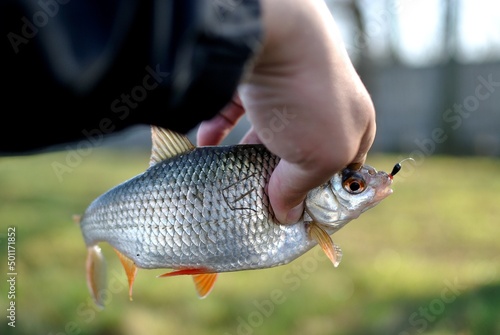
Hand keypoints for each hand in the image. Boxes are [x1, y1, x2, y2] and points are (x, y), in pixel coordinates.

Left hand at [197, 0, 375, 223]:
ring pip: (268, 128)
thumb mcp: (317, 156)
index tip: (300, 210)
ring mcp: (289, 86)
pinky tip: (206, 142)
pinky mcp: (256, 74)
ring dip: (249, 151)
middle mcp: (325, 101)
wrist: (272, 33)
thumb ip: (300, 188)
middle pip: (303, 148)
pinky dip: (223, 126)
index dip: (325, 189)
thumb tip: (286, 215)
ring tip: (231, 175)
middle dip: (281, 173)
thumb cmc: (309, 100)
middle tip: (261, 196)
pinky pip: (239, 107)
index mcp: (354, 120)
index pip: (346, 164)